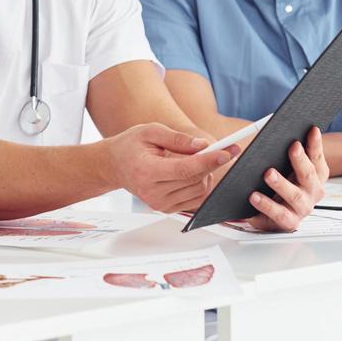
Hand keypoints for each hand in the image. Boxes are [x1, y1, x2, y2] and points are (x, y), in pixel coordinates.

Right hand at [108, 123, 235, 213]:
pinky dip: (202, 183)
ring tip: (193, 158)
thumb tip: (202, 146)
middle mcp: (153, 193)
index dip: (208, 161)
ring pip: (199, 190)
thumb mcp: (150, 131)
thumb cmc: (131, 146)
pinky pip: (196, 199)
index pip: (184, 170)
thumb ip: (177, 138)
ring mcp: (160, 204)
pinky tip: (193, 171)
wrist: (114, 166)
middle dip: (211, 163)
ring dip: (206, 173)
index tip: (227, 152)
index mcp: (146, 172)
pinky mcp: (167, 209)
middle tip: (221, 148)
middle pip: (195, 180)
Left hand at [243, 126, 328, 231]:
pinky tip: (254, 196)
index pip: (317, 157)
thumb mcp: (286, 167)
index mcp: (315, 176)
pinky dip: (266, 205)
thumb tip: (282, 130)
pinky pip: (278, 214)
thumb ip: (289, 152)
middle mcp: (313, 192)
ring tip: (268, 173)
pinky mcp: (288, 222)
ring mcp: (302, 208)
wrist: (270, 215)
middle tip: (293, 147)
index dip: (315, 144)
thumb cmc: (280, 186)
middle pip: (308, 175)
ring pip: (294, 195)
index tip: (311, 129)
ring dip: (281, 183)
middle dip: (300, 160)